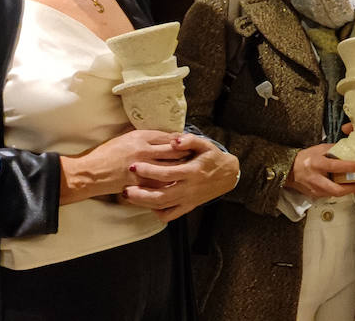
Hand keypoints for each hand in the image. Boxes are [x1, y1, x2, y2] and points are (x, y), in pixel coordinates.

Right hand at [59, 129, 185, 202]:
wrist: (90, 172)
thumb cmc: (105, 154)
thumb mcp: (125, 138)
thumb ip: (144, 137)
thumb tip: (163, 137)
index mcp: (140, 137)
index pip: (169, 137)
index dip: (181, 141)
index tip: (187, 143)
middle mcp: (143, 151)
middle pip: (174, 152)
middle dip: (185, 154)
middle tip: (192, 157)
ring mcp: (142, 168)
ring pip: (170, 168)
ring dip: (180, 169)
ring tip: (187, 170)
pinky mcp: (139, 183)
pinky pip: (160, 184)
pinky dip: (169, 183)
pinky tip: (175, 183)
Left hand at [123, 134, 239, 221]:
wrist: (228, 174)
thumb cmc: (212, 157)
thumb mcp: (204, 144)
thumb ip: (189, 140)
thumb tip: (173, 141)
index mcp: (192, 171)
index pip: (167, 173)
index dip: (149, 171)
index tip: (134, 166)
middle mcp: (190, 188)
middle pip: (161, 195)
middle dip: (141, 194)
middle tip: (125, 188)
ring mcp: (189, 199)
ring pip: (163, 207)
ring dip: (144, 203)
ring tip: (129, 196)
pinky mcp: (189, 206)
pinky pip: (171, 215)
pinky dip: (158, 213)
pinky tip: (148, 204)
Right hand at [284, 143, 354, 198]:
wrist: (289, 170)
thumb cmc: (303, 159)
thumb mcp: (318, 149)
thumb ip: (333, 149)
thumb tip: (348, 148)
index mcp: (316, 164)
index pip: (335, 166)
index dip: (350, 167)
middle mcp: (316, 178)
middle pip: (337, 188)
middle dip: (353, 187)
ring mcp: (315, 189)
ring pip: (336, 194)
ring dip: (349, 190)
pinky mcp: (315, 195)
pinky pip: (331, 194)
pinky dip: (341, 191)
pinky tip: (347, 186)